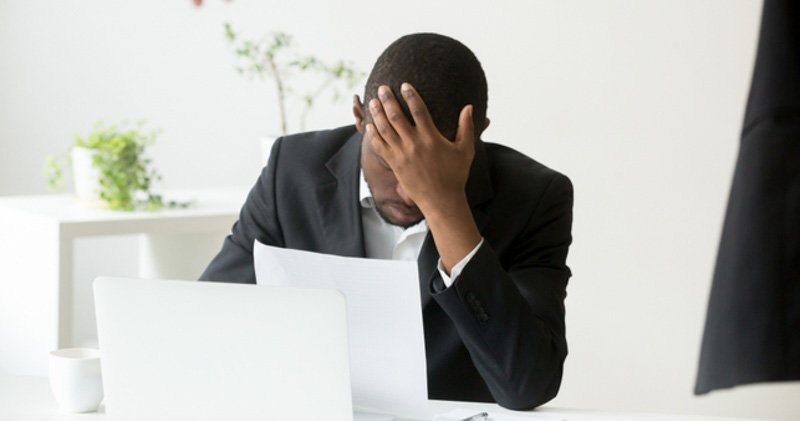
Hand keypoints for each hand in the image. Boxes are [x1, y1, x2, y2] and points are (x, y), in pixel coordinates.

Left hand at [366, 83, 474, 217]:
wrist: (441, 201)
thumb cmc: (455, 175)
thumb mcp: (465, 150)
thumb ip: (466, 127)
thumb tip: (469, 106)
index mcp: (431, 138)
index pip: (418, 110)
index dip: (410, 95)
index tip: (404, 85)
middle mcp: (414, 144)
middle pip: (396, 116)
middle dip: (387, 100)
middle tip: (381, 88)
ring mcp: (402, 155)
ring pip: (385, 130)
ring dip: (377, 114)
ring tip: (373, 102)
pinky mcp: (395, 165)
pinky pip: (380, 147)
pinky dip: (374, 135)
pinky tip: (369, 126)